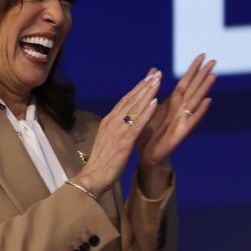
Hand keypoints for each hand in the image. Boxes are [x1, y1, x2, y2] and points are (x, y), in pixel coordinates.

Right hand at [75, 69, 162, 196]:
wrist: (92, 177)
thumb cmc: (101, 162)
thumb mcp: (107, 140)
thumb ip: (115, 128)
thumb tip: (122, 120)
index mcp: (108, 122)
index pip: (124, 101)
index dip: (137, 88)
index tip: (148, 78)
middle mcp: (112, 122)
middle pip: (130, 100)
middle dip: (144, 85)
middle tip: (156, 73)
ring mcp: (118, 131)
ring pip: (135, 108)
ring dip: (147, 93)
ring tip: (158, 81)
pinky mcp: (124, 142)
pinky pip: (138, 124)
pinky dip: (147, 112)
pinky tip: (155, 102)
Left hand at [137, 53, 215, 169]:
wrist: (147, 154)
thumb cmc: (149, 130)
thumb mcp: (149, 106)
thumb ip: (154, 88)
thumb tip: (155, 70)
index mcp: (172, 102)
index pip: (185, 82)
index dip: (193, 69)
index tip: (202, 55)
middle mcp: (180, 109)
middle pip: (194, 88)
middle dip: (202, 74)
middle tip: (214, 60)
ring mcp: (183, 120)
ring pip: (195, 101)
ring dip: (204, 89)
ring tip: (213, 76)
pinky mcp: (181, 133)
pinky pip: (192, 120)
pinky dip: (200, 111)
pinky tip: (208, 102)